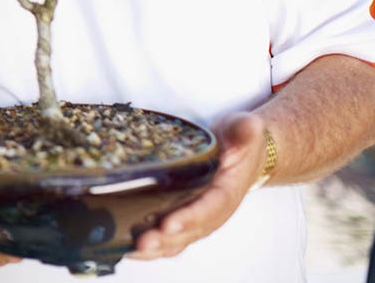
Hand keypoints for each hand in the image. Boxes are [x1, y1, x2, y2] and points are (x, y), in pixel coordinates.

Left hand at [129, 111, 265, 259]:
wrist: (241, 153)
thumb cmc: (238, 142)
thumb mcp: (242, 131)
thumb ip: (242, 131)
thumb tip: (249, 127)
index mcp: (226, 193)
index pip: (208, 209)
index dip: (189, 218)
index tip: (169, 224)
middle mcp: (211, 213)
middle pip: (187, 231)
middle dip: (163, 239)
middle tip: (141, 242)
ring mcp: (196, 219)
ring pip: (175, 240)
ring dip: (153, 246)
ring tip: (130, 247)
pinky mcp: (182, 218)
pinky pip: (166, 238)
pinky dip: (149, 246)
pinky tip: (125, 246)